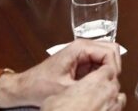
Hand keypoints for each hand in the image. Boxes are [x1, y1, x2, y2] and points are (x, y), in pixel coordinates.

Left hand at [0, 40, 121, 107]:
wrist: (23, 88)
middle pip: (111, 50)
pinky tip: (95, 86)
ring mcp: (82, 54)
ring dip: (107, 70)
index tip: (111, 83)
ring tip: (103, 86)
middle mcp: (82, 47)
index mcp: (80, 48)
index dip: (113, 68)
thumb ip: (88, 86)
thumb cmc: (39, 85)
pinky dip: (101, 74)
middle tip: (110, 84)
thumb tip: (105, 88)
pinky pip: (98, 64)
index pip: (109, 51)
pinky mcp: (80, 62)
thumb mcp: (66, 89)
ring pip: (106, 57)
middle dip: (113, 67)